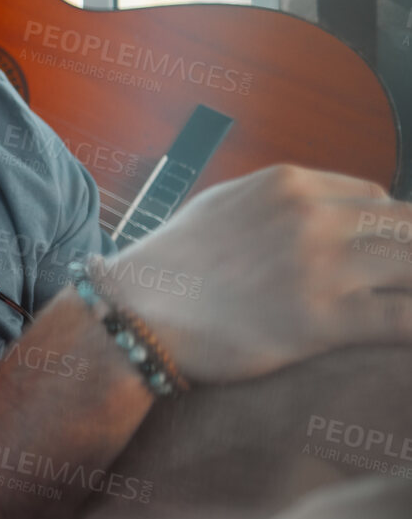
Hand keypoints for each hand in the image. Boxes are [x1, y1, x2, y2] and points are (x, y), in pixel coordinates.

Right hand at [99, 165, 411, 383]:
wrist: (135, 311)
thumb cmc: (174, 264)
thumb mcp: (226, 205)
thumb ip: (281, 202)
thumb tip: (328, 208)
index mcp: (289, 184)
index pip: (379, 199)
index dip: (388, 232)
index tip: (379, 259)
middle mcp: (311, 216)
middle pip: (409, 229)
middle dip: (409, 259)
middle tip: (396, 284)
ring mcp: (319, 266)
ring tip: (399, 302)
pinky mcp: (322, 319)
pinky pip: (405, 320)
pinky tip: (404, 333)